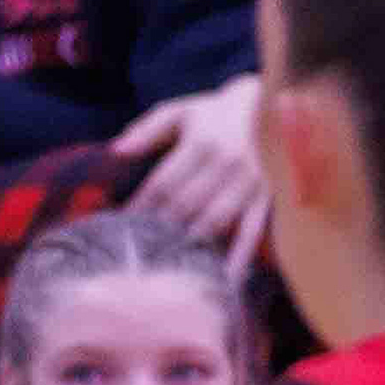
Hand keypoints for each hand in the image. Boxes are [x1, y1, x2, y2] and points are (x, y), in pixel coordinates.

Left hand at [113, 75, 269, 259]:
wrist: (267, 106)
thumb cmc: (212, 114)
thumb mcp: (178, 112)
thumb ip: (147, 130)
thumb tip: (117, 151)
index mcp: (201, 142)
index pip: (164, 183)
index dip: (142, 207)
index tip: (122, 226)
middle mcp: (227, 163)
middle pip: (187, 206)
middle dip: (162, 231)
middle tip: (140, 254)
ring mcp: (249, 183)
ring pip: (216, 222)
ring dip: (192, 246)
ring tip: (170, 269)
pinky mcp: (266, 198)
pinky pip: (252, 232)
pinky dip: (238, 257)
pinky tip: (224, 279)